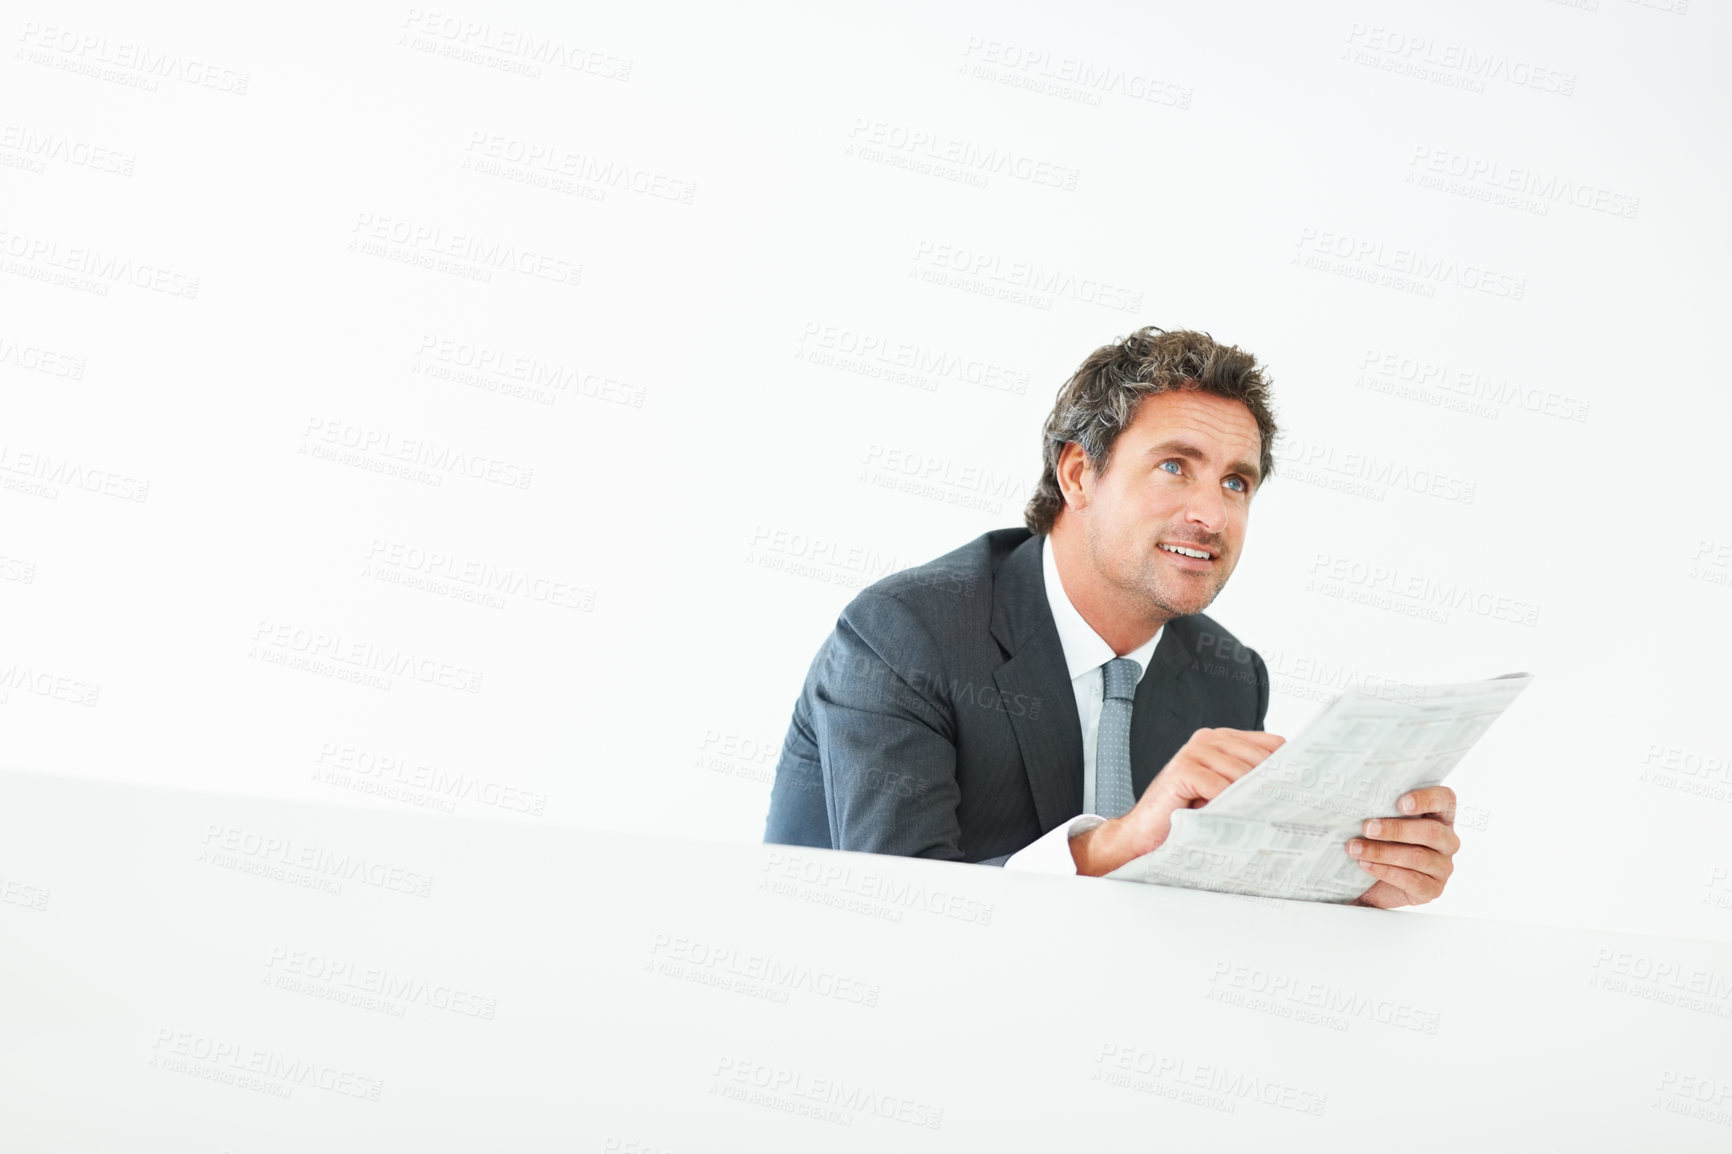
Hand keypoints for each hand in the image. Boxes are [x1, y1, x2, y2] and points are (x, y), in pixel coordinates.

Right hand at [1070, 728, 1284, 876]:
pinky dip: (1226, 806)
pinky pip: (1220, 787)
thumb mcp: (1226, 795)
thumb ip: (1250, 782)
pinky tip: (1225, 818)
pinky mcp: (1183, 769)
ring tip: (1254, 819)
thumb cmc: (1187, 817)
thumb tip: (1294, 787)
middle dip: (1272, 786)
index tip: (1307, 787)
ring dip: (1249, 799)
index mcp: (1222, 739)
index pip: (1271, 744)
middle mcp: (1208, 738)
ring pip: (1242, 773)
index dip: (1288, 766)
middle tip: (1286, 810)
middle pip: (1261, 758)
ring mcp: (1194, 751)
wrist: (1145, 835)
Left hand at [1346, 786, 1460, 908]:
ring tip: (1355, 848)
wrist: (1373, 882)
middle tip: (1367, 828)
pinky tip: (1365, 864)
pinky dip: (1385, 871)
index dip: (1426, 799)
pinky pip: (1412, 880)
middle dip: (1396, 829)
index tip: (1400, 803)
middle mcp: (1447, 841)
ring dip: (1382, 852)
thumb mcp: (1383, 821)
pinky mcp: (1433, 889)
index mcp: (1440, 816)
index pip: (1445, 800)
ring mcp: (1443, 867)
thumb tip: (1360, 799)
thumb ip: (1382, 809)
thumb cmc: (1380, 842)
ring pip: (1418, 857)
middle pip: (1431, 832)